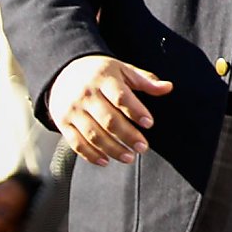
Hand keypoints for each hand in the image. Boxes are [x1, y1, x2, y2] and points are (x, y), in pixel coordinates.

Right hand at [46, 54, 171, 164]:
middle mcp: (86, 95)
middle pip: (108, 119)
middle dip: (127, 135)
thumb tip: (167, 87)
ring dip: (112, 149)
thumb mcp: (122, 69)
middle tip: (143, 147)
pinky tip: (105, 161)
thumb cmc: (100, 72)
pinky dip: (90, 154)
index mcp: (103, 79)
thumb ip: (145, 80)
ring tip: (129, 157)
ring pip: (92, 134)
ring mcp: (73, 110)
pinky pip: (76, 142)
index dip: (136, 111)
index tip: (149, 123)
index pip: (121, 97)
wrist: (64, 73)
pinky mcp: (63, 123)